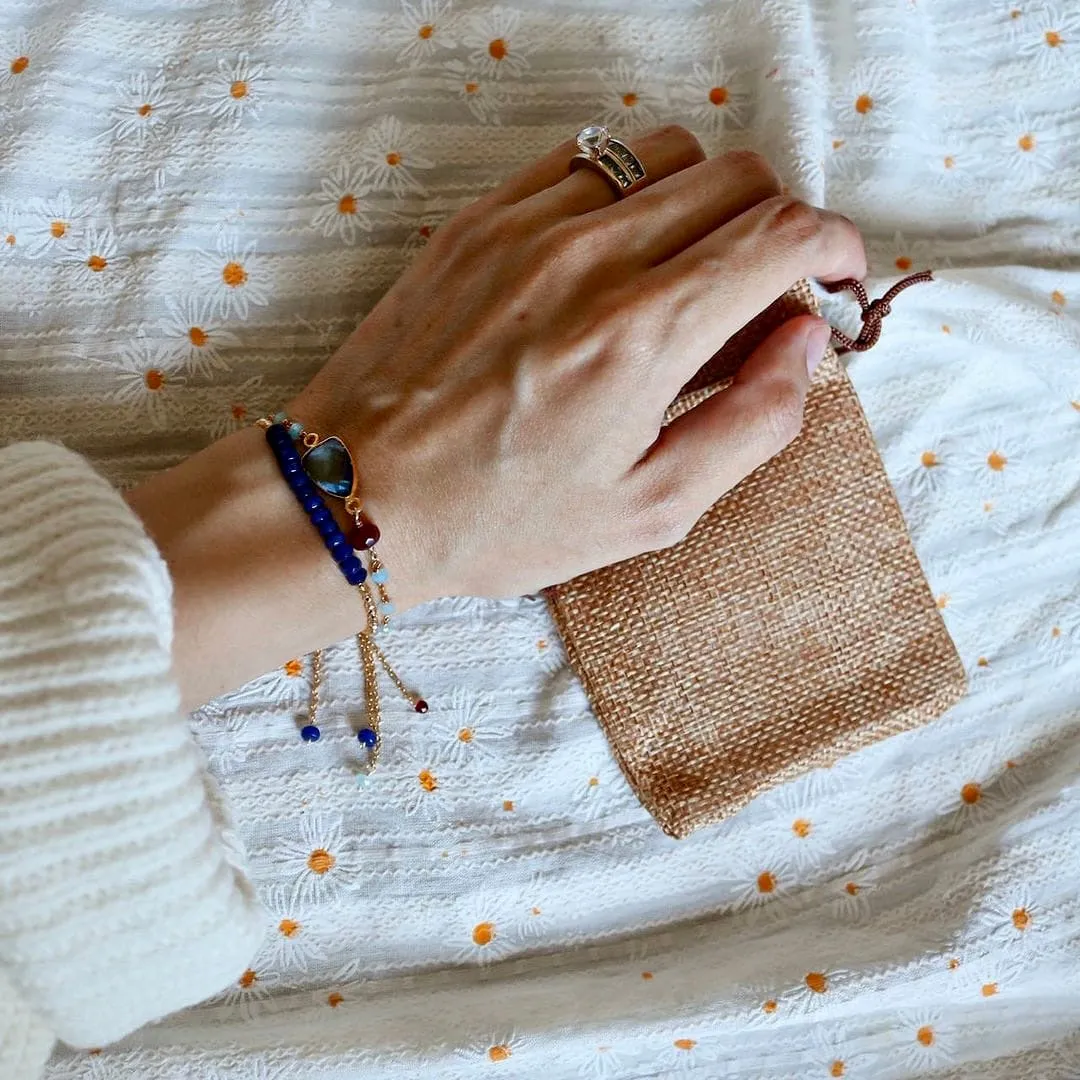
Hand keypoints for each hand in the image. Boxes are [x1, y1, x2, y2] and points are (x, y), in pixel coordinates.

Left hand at [131, 126, 864, 708]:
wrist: (358, 493)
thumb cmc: (497, 519)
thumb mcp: (647, 509)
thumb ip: (751, 422)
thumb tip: (806, 342)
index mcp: (643, 334)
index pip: (783, 231)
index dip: (835, 246)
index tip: (836, 278)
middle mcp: (591, 257)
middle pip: (738, 176)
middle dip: (778, 226)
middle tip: (761, 296)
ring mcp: (528, 226)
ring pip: (667, 152)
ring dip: (705, 201)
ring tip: (686, 275)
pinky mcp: (479, 220)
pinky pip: (586, 158)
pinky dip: (628, 190)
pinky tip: (613, 254)